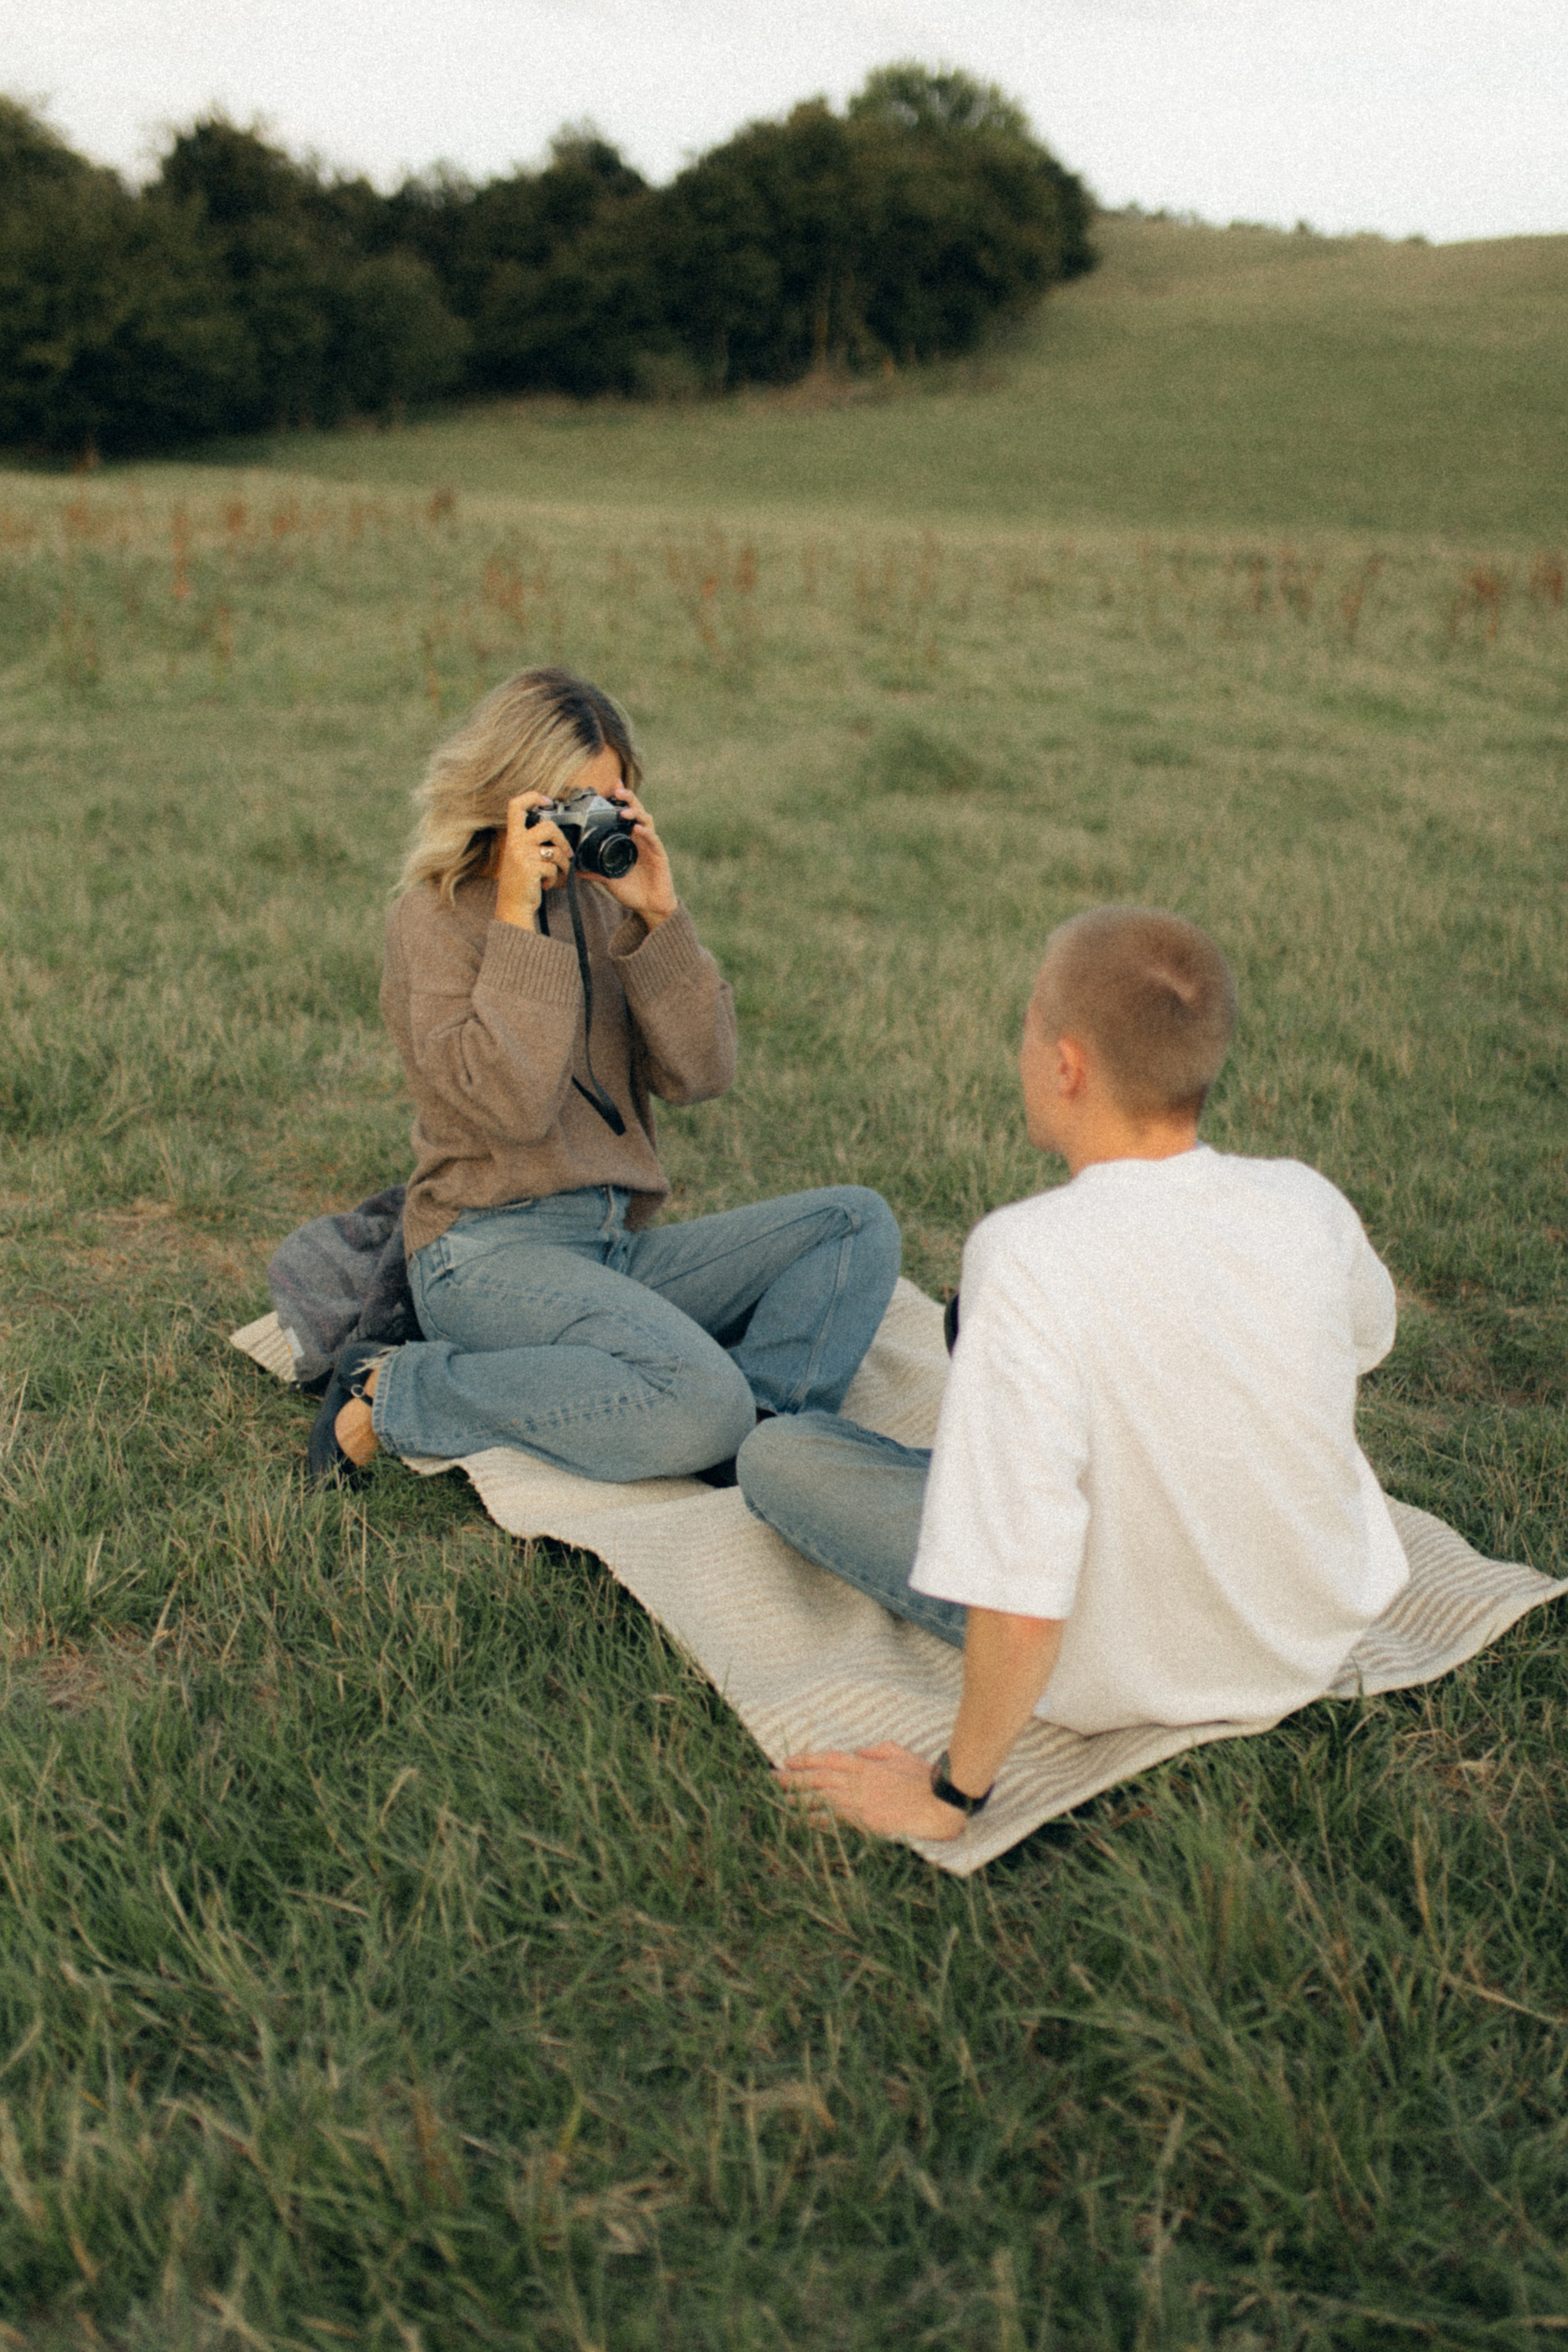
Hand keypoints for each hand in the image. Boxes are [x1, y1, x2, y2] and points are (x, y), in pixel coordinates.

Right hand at [495, 792, 569, 928]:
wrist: (512, 907)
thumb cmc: (519, 883)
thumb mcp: (519, 857)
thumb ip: (530, 842)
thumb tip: (554, 832)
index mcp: (512, 837)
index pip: (516, 806)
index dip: (532, 796)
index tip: (546, 800)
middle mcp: (515, 843)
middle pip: (547, 826)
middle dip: (562, 839)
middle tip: (566, 852)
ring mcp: (522, 856)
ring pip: (555, 850)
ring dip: (563, 863)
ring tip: (558, 872)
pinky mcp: (530, 869)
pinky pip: (553, 867)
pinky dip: (555, 878)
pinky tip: (546, 884)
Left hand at [592, 778, 677, 930]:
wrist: (650, 906)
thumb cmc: (632, 890)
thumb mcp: (608, 879)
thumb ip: (594, 871)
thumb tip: (575, 869)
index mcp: (630, 840)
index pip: (626, 814)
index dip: (621, 799)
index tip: (612, 786)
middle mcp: (641, 838)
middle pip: (637, 811)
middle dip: (628, 798)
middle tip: (616, 790)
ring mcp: (651, 845)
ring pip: (646, 821)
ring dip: (635, 813)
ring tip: (624, 811)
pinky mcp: (660, 856)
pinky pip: (653, 840)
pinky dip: (646, 833)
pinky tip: (638, 829)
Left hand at [777, 1742, 968, 1841]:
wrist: (941, 1803)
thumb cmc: (926, 1780)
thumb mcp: (902, 1755)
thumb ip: (879, 1751)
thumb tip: (860, 1751)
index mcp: (867, 1766)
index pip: (829, 1759)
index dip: (807, 1760)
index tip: (788, 1761)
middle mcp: (859, 1782)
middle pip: (819, 1779)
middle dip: (794, 1779)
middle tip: (771, 1780)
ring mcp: (861, 1803)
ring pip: (822, 1798)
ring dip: (799, 1799)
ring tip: (780, 1800)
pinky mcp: (866, 1822)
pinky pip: (836, 1820)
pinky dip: (818, 1820)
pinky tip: (802, 1821)